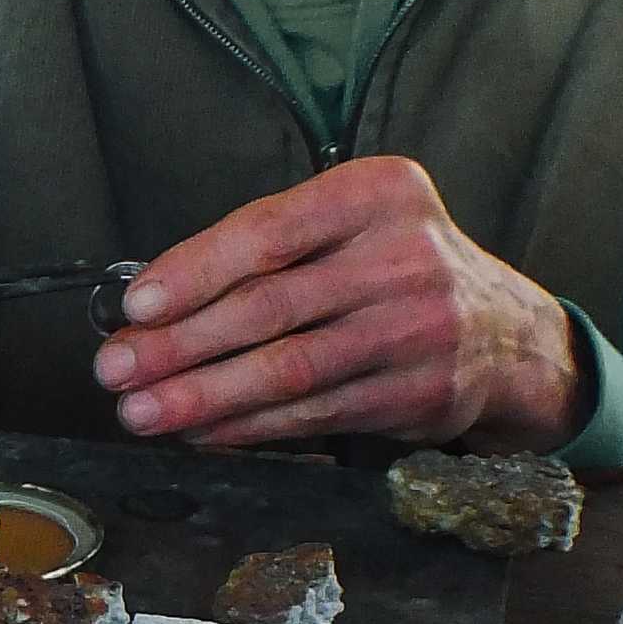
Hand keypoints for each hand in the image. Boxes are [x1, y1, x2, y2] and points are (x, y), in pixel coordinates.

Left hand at [91, 156, 589, 450]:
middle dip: (180, 344)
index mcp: (380, 193)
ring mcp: (418, 329)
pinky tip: (203, 430)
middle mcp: (406, 256)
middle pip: (270, 306)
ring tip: (143, 410)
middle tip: (117, 367)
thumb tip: (152, 303)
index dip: (194, 271)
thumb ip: (270, 249)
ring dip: (202, 397)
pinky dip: (248, 427)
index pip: (269, 232)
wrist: (506, 333)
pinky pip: (314, 415)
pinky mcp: (419, 394)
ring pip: (288, 370)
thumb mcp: (353, 224)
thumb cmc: (398, 268)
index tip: (136, 305)